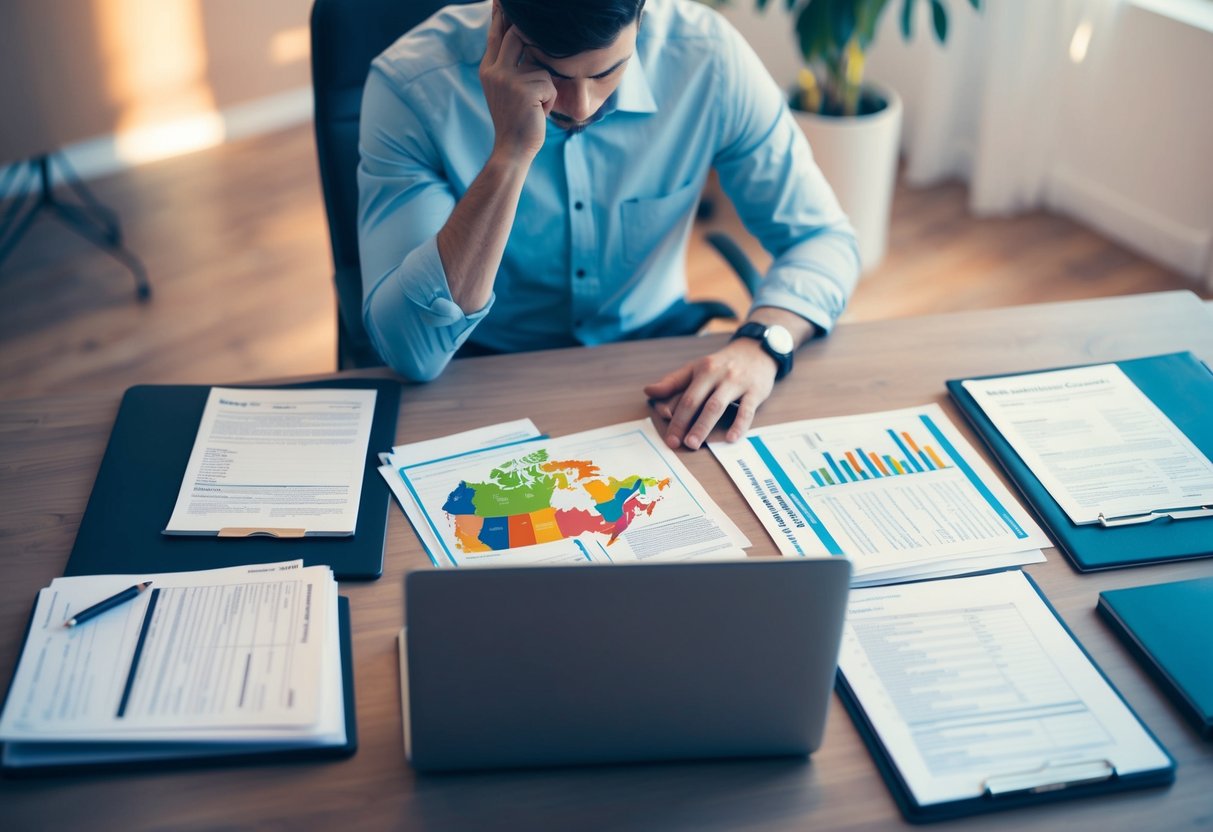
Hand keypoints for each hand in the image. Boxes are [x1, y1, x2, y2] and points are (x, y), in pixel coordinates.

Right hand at [480, 3, 555, 162]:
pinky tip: (539, 112)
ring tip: (537, 104)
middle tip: (534, 20)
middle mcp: (494, 70)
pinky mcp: (523, 88)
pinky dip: (550, 99)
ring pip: (539, 63)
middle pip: (517, 35)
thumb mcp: (509, 89)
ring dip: (545, 84)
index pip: (497, 34)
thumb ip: (512, 65)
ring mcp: (507, 78)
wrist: (513, 148)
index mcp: (488, 69)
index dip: (501, 15)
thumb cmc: (518, 120)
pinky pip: (548, 82)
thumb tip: (524, 38)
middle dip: (531, 33)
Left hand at [644, 339, 777, 449]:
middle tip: (676, 443)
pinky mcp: (755, 391)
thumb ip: (673, 382)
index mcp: (701, 369)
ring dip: (704, 426)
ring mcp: (737, 382)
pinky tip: (731, 438)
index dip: (673, 417)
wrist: (756, 351)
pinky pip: (746, 410)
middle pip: (697, 401)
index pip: (684, 395)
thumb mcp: (697, 368)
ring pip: (717, 406)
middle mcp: (717, 374)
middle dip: (684, 423)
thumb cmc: (722, 365)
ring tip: (694, 443)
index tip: (668, 436)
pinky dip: (739, 425)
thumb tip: (648, 391)